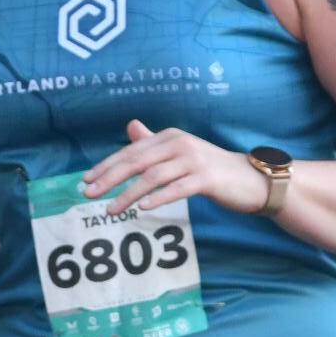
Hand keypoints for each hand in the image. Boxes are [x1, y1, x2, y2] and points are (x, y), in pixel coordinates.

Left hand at [80, 121, 265, 216]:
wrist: (250, 180)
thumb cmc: (211, 169)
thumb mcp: (181, 152)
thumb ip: (154, 143)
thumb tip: (130, 127)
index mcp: (169, 137)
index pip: (131, 151)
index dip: (106, 166)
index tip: (86, 180)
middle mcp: (179, 144)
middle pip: (136, 161)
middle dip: (109, 178)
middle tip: (88, 193)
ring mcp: (193, 160)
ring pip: (152, 177)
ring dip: (128, 194)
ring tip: (111, 209)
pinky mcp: (206, 178)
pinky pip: (177, 188)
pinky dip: (158, 198)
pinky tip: (142, 207)